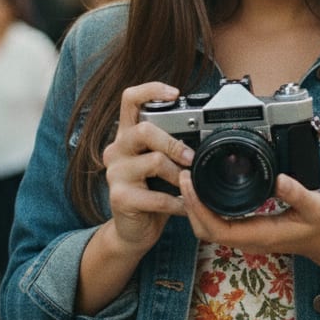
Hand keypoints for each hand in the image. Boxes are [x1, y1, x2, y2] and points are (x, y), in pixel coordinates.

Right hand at [102, 82, 194, 254]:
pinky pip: (156, 196)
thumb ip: (171, 145)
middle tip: (191, 157)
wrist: (133, 230)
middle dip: (173, 142)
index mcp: (127, 136)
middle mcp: (116, 150)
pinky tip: (184, 206)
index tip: (174, 93)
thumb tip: (204, 135)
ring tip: (189, 185)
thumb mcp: (161, 164)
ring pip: (153, 162)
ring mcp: (114, 174)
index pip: (129, 100)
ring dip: (178, 175)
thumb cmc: (152, 192)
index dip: (150, 90)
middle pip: (143, 130)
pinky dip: (177, 202)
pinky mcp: (119, 198)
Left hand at [178, 170, 319, 258]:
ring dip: (195, 206)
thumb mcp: (316, 206)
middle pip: (205, 230)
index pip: (216, 228)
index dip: (198, 207)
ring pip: (209, 228)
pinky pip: (218, 223)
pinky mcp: (248, 230)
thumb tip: (279, 179)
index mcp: (259, 235)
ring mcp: (247, 236)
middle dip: (190, 205)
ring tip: (189, 179)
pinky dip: (206, 208)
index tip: (190, 182)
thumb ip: (298, 194)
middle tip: (184, 175)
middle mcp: (248, 239)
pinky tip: (206, 190)